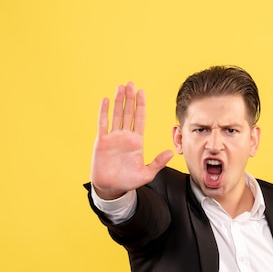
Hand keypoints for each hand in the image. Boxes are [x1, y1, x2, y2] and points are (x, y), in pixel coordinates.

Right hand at [90, 82, 173, 199]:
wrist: (111, 188)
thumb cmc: (128, 181)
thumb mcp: (147, 173)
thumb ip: (158, 162)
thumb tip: (171, 152)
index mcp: (137, 142)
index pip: (139, 119)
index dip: (141, 105)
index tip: (142, 92)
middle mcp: (125, 136)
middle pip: (128, 113)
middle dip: (130, 98)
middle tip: (131, 83)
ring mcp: (113, 137)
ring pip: (116, 114)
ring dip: (118, 101)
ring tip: (120, 87)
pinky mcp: (101, 141)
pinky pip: (102, 124)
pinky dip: (103, 112)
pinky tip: (105, 100)